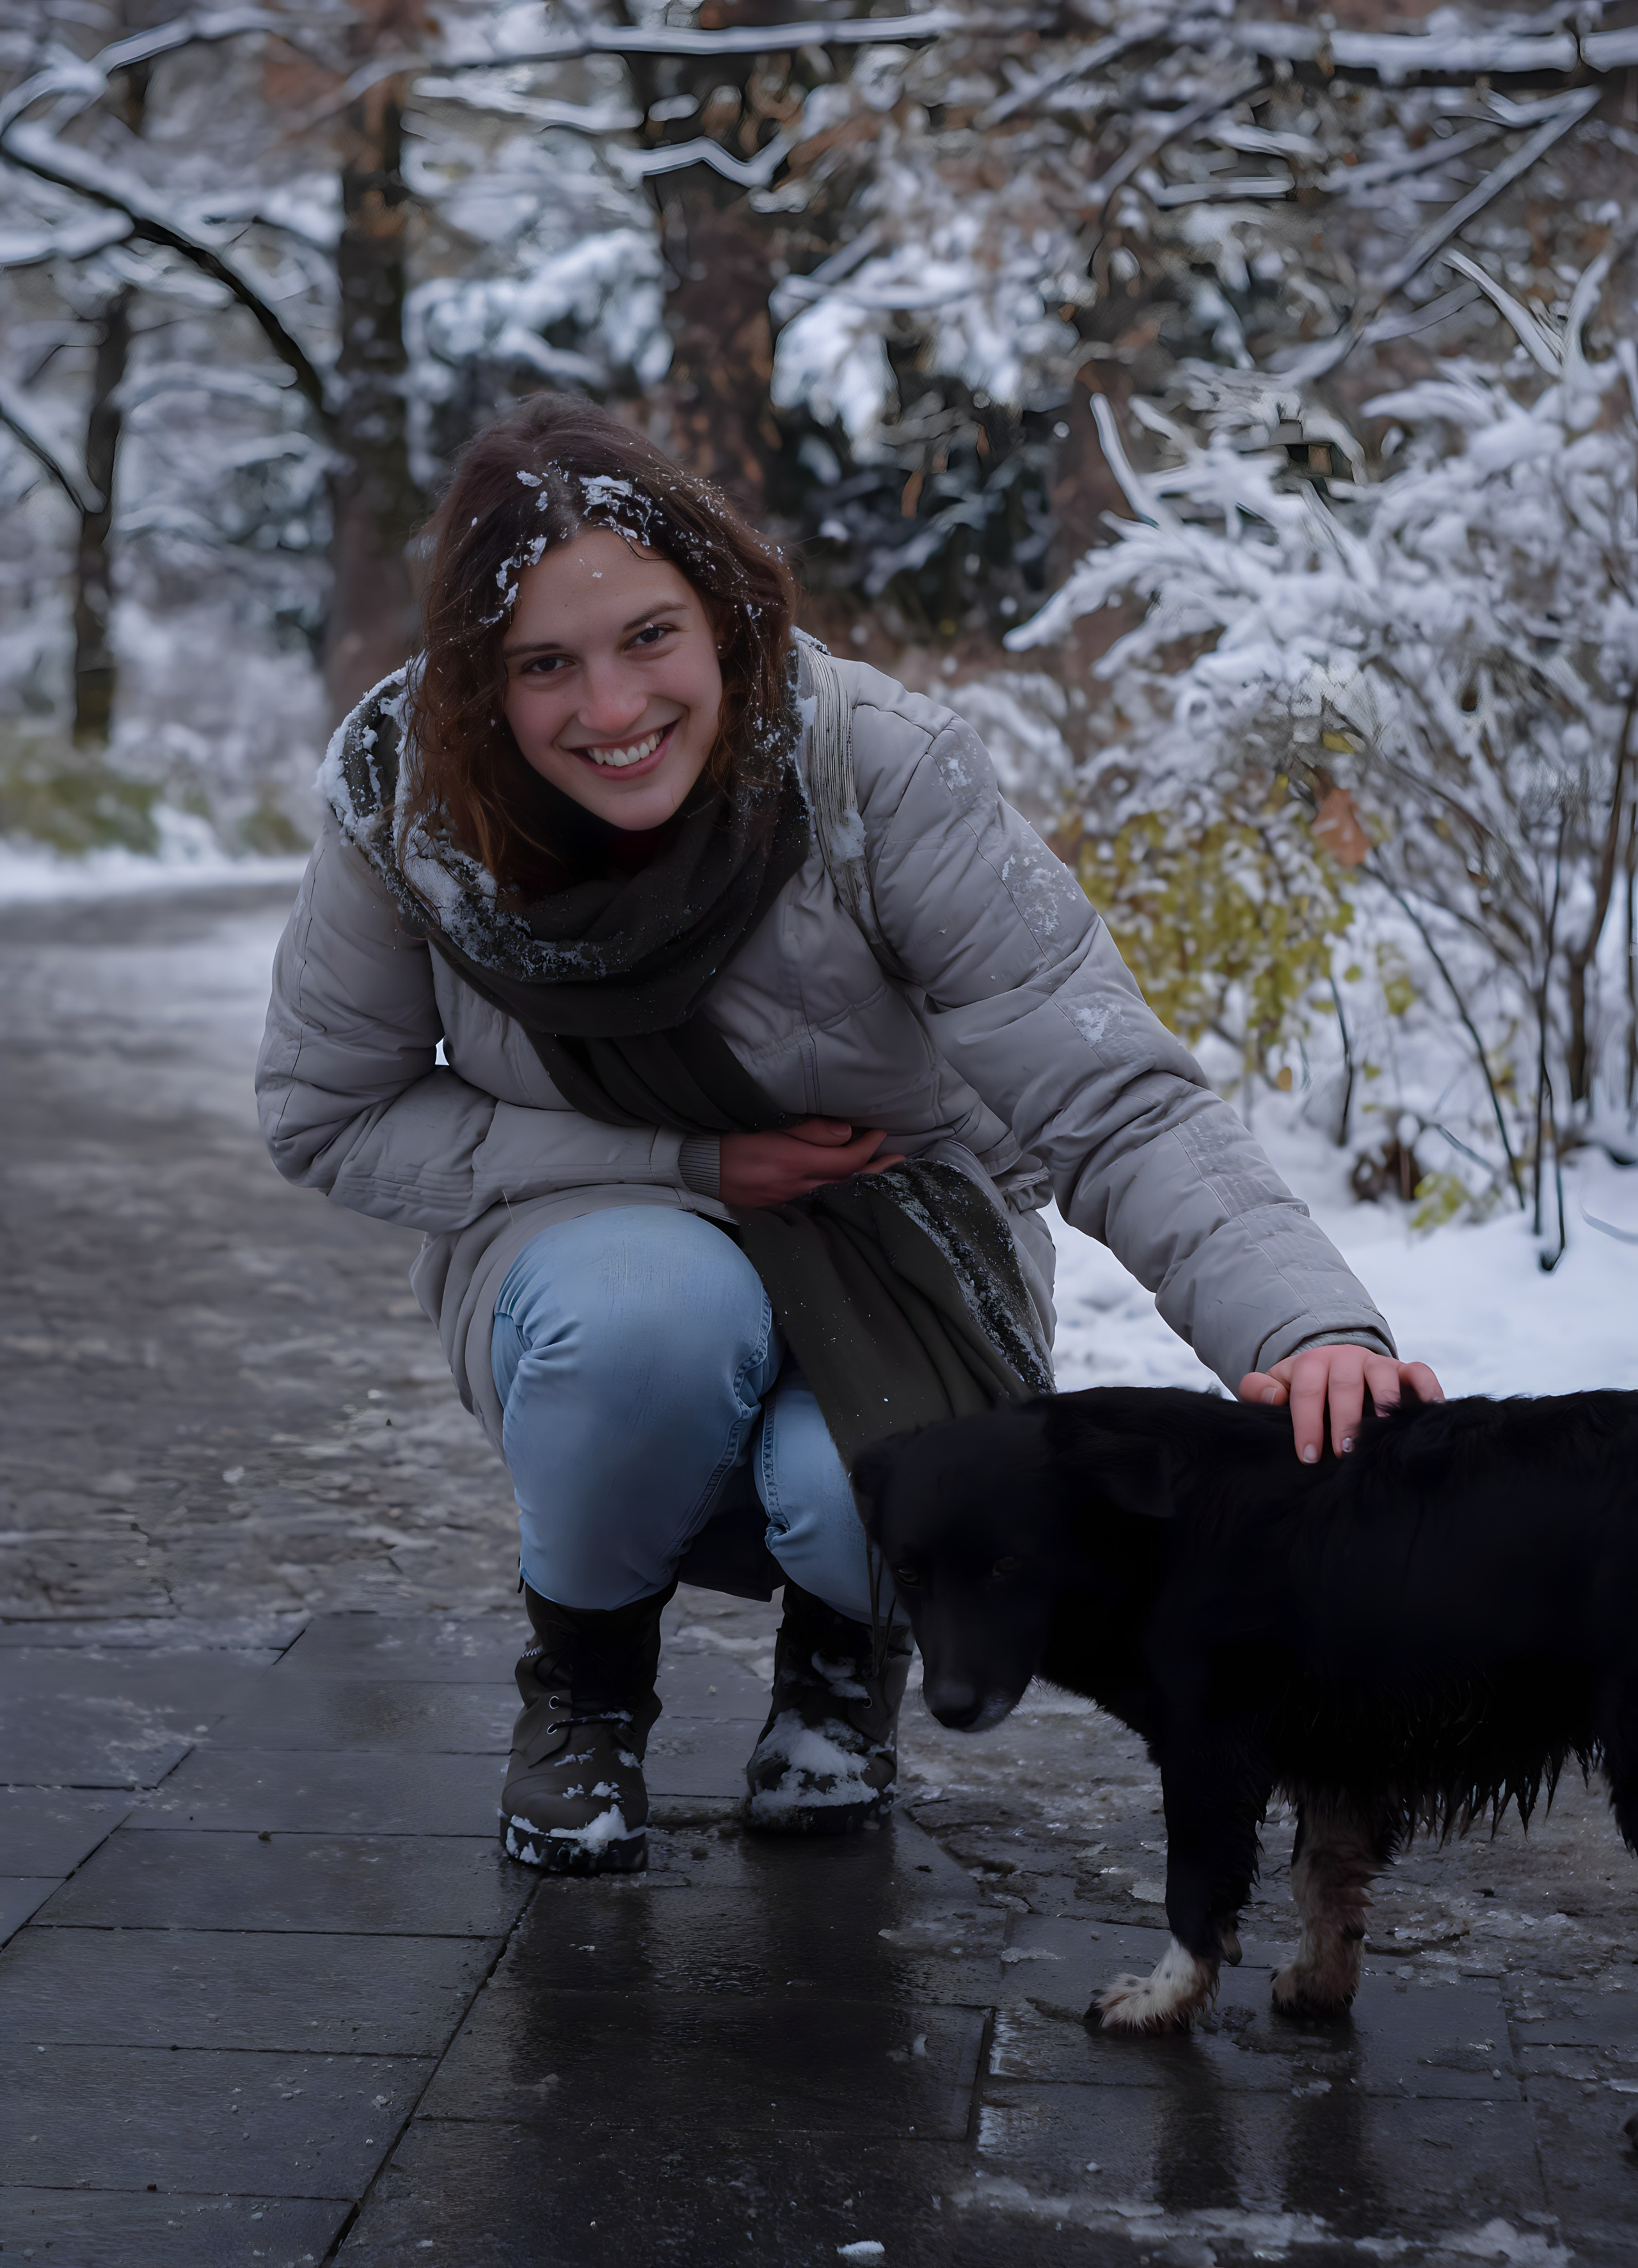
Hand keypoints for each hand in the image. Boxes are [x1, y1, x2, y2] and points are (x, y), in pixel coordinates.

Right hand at [719, 1118, 904, 1207]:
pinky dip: (836, 1191)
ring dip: (860, 1182)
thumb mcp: (769, 1126)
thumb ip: (809, 1130)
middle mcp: (797, 1187)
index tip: (879, 1133)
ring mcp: (789, 1201)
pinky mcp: (779, 1208)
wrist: (698, 1167)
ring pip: (835, 1193)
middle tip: (900, 1161)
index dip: (868, 1147)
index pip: (846, 1159)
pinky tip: (844, 1186)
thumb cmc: (732, 1140)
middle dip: (876, 1170)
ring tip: (880, 1173)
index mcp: (795, 1163)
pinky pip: (817, 1201)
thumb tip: (846, 1133)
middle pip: (848, 1181)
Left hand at [1237, 1344, 1444, 1463]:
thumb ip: (1260, 1390)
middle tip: (1344, 1453)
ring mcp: (1377, 1364)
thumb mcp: (1277, 1386)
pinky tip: (1431, 1411)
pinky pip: (1420, 1372)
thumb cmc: (1303, 1391)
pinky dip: (1427, 1388)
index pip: (1307, 1391)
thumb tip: (1274, 1398)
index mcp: (1311, 1364)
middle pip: (1345, 1385)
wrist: (1334, 1369)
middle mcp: (1346, 1359)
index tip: (1308, 1456)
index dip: (1306, 1423)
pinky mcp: (1404, 1371)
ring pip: (1382, 1375)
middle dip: (1344, 1420)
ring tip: (1382, 1433)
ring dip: (1383, 1403)